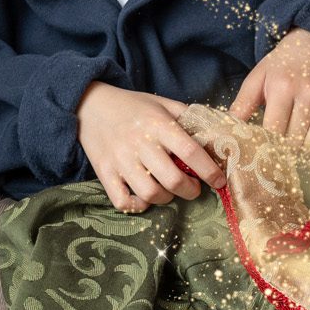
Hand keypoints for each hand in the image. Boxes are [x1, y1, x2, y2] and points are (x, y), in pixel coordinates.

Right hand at [76, 83, 224, 213]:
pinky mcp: (104, 173)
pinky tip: (145, 198)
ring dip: (167, 198)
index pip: (190, 151)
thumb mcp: (162, 103)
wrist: (91, 105)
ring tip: (170, 191)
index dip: (209, 170)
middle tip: (194, 187)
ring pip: (149, 193)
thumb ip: (187, 117)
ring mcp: (120, 160)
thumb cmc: (133, 106)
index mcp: (159, 125)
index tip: (219, 181)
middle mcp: (140, 143)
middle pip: (172, 179)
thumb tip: (216, 132)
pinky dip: (137, 206)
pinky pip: (122, 201)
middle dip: (190, 190)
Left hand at [230, 29, 309, 153]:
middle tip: (281, 152)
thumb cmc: (283, 64)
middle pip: (296, 139)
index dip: (267, 145)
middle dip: (286, 150)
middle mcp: (308, 93)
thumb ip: (242, 104)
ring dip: (308, 152)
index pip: (273, 130)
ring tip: (299, 152)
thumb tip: (228, 130)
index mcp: (282, 87)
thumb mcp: (258, 77)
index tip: (263, 150)